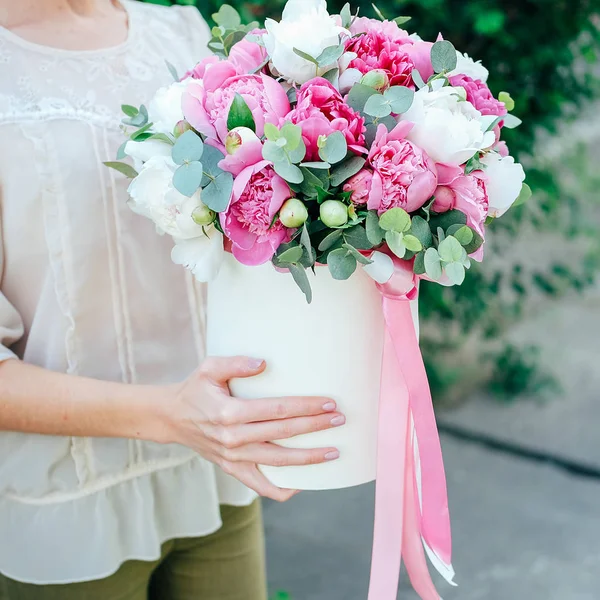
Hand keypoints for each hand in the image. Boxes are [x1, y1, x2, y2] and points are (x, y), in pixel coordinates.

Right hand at [163, 356, 344, 500]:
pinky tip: (306, 482)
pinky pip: (262, 487)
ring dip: (309, 458)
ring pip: (279, 463)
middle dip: (316, 427)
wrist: (172, 418)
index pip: (278, 410)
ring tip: (334, 452)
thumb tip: (264, 362)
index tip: (329, 403)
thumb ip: (236, 363)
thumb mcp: (209, 368)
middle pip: (284, 435)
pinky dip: (285, 489)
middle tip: (341, 420)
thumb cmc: (195, 389)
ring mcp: (234, 458)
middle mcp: (233, 439)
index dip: (306, 407)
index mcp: (229, 413)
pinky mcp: (233, 470)